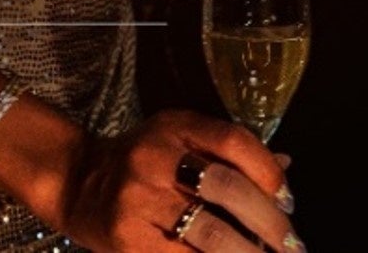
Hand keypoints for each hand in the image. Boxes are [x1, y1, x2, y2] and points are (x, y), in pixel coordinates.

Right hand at [0, 102, 302, 252]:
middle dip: (270, 223)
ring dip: (250, 252)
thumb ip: (225, 152)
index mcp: (171, 128)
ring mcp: (138, 200)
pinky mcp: (129, 240)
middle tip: (291, 244)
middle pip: (229, 189)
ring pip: (213, 233)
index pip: (233, 141)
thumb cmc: (140, 163)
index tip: (287, 200)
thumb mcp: (177, 140)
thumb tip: (284, 168)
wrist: (76, 184)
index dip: (269, 173)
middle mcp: (152, 158)